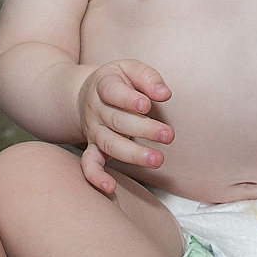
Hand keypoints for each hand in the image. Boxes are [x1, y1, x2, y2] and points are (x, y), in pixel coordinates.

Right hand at [76, 60, 172, 195]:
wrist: (88, 94)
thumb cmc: (118, 81)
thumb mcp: (130, 68)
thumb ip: (148, 77)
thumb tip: (164, 94)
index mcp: (103, 85)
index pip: (112, 91)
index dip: (128, 99)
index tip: (146, 105)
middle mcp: (95, 110)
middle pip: (116, 121)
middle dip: (143, 129)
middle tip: (168, 135)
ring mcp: (93, 131)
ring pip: (109, 144)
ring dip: (132, 154)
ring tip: (157, 159)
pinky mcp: (94, 148)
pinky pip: (89, 164)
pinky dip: (96, 176)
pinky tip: (110, 187)